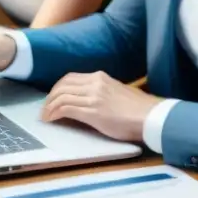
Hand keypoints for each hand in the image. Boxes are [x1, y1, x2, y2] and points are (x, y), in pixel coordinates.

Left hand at [41, 71, 162, 141]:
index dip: (57, 88)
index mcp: (100, 77)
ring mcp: (93, 97)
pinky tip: (51, 120)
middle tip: (45, 108)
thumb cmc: (138, 110)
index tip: (52, 98)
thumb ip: (101, 92)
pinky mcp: (92, 112)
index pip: (70, 78)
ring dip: (49, 107)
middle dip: (50, 97)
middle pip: (62, 86)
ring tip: (45, 116)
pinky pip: (65, 109)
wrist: (152, 117)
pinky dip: (54, 114)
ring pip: (61, 97)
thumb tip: (87, 101)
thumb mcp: (117, 92)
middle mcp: (94, 84)